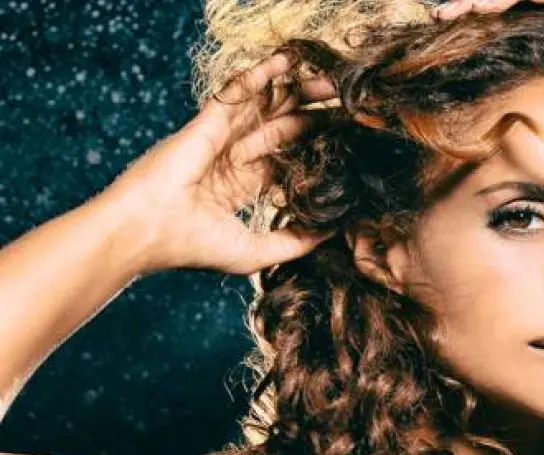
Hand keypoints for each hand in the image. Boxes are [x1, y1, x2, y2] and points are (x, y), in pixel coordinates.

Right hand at [99, 52, 336, 274]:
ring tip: (329, 79)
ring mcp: (219, 137)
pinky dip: (259, 75)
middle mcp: (232, 158)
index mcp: (239, 185)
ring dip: (296, 91)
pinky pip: (237, 93)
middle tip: (347, 103)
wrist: (145, 230)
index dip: (312, 149)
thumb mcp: (253, 251)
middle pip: (281, 129)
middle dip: (313, 116)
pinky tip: (285, 62)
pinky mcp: (207, 122)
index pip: (283, 159)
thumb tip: (331, 232)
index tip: (345, 141)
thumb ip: (293, 242)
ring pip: (264, 107)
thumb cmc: (191, 245)